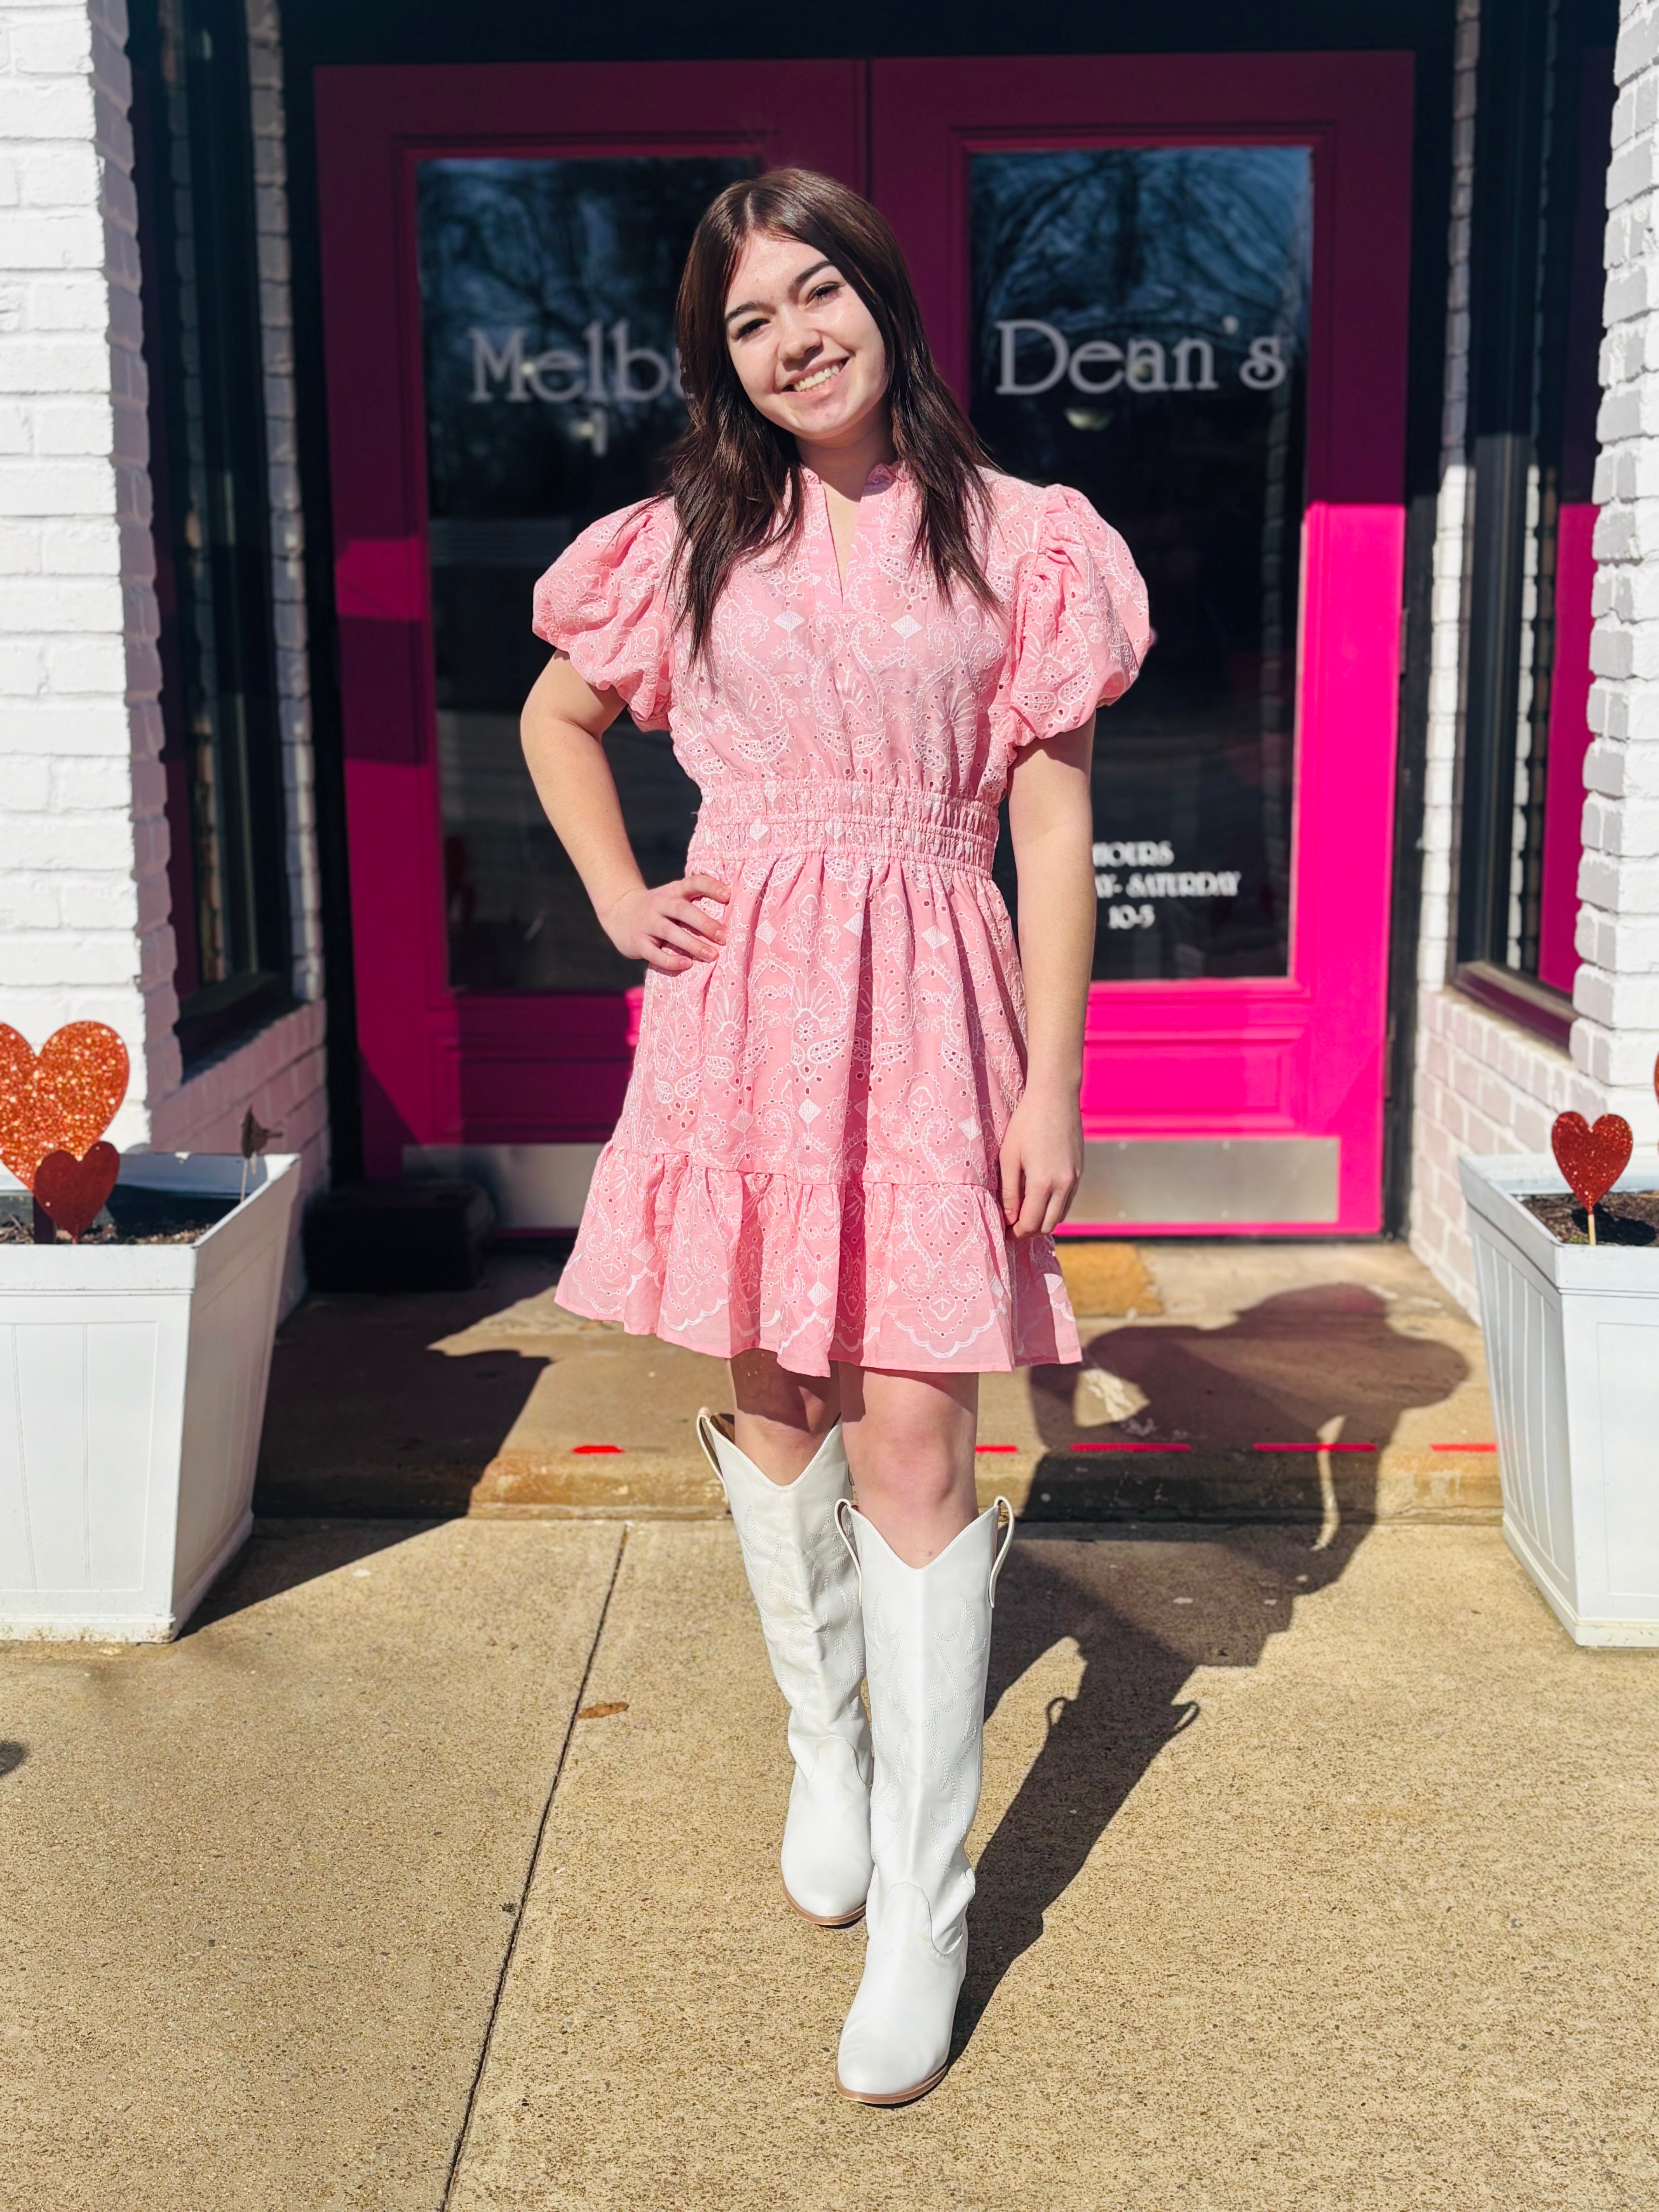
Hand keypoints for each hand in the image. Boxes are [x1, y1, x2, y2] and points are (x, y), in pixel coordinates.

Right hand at [601, 874, 729, 975]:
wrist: (619, 913)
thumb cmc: (660, 909)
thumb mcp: (673, 898)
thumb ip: (695, 903)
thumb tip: (730, 919)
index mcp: (673, 891)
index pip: (692, 883)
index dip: (710, 886)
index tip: (728, 895)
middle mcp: (659, 904)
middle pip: (682, 910)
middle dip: (704, 923)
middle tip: (724, 936)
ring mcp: (647, 923)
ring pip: (670, 932)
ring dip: (692, 944)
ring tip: (712, 956)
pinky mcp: (638, 942)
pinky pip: (654, 953)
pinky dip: (671, 960)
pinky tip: (686, 964)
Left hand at [998, 1083, 1082, 1238]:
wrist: (1055, 1097)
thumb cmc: (1026, 1123)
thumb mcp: (1009, 1156)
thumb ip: (1009, 1191)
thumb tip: (1009, 1217)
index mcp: (1043, 1182)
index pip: (1031, 1223)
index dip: (1016, 1232)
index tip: (1004, 1231)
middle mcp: (1064, 1185)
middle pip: (1047, 1226)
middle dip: (1029, 1231)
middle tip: (1012, 1226)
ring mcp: (1075, 1179)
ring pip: (1060, 1216)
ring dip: (1043, 1221)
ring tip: (1024, 1214)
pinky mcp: (1080, 1172)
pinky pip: (1068, 1201)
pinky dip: (1054, 1207)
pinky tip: (1039, 1199)